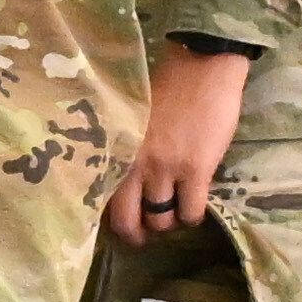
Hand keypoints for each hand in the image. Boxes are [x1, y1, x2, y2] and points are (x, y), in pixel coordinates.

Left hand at [112, 44, 259, 237]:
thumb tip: (127, 179)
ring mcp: (164, 170)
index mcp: (114, 151)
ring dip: (167, 225)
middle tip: (145, 234)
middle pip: (125, 220)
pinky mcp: (195, 170)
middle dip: (135, 234)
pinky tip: (194, 210)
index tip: (119, 221)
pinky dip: (192, 218)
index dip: (110, 217)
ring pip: (160, 221)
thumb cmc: (166, 87)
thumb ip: (126, 150)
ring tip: (173, 218)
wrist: (201, 67)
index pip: (99, 198)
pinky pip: (191, 212)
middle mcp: (132, 165)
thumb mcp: (131, 121)